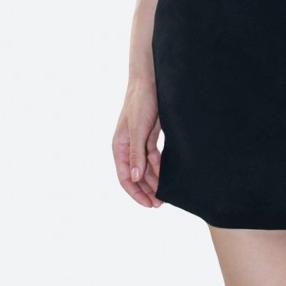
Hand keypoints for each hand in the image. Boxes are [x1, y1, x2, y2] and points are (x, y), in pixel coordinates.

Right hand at [112, 80, 163, 207]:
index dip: (136, 193)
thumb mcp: (138, 128)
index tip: (149, 204)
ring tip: (165, 192)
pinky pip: (154, 156)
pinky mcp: (150, 135)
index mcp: (119, 147)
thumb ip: (136, 153)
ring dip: (154, 180)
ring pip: (146, 167)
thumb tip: (135, 178)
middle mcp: (128, 147)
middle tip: (160, 203)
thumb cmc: (140, 102)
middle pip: (136, 175)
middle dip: (146, 190)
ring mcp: (139, 141)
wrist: (151, 80)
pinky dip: (159, 166)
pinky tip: (166, 174)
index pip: (126, 177)